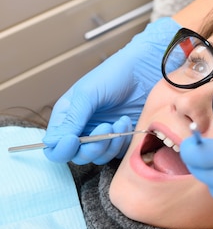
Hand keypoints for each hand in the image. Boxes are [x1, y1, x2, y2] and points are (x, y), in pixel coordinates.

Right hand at [43, 17, 180, 163]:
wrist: (143, 71)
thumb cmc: (113, 75)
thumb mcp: (87, 94)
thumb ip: (71, 119)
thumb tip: (53, 142)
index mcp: (67, 118)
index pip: (55, 146)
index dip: (62, 149)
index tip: (74, 141)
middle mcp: (82, 130)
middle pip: (77, 156)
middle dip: (90, 146)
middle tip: (105, 127)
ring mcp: (102, 136)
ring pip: (97, 157)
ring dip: (108, 144)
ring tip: (118, 122)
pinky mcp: (121, 139)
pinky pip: (117, 153)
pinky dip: (122, 142)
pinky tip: (126, 122)